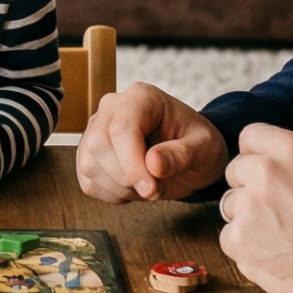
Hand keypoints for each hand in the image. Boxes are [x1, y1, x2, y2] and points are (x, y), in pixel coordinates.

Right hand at [77, 82, 229, 202]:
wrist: (191, 155)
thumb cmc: (198, 144)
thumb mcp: (204, 148)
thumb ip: (182, 154)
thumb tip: (153, 164)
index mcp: (142, 97)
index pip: (121, 128)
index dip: (132, 163)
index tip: (152, 189)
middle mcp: (113, 107)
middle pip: (98, 144)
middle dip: (126, 178)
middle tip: (155, 190)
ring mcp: (97, 129)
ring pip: (89, 164)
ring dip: (119, 188)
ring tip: (148, 187)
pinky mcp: (90, 153)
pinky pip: (87, 180)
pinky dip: (110, 194)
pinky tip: (133, 189)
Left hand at [216, 123, 292, 292]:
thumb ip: (288, 165)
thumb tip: (260, 164)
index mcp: (291, 149)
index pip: (250, 136)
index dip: (256, 155)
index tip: (264, 171)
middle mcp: (265, 171)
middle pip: (235, 170)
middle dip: (249, 188)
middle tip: (277, 211)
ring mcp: (247, 205)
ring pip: (230, 205)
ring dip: (246, 219)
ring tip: (279, 236)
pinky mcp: (237, 238)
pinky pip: (228, 237)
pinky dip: (245, 247)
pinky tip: (272, 254)